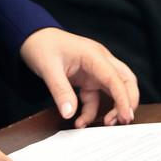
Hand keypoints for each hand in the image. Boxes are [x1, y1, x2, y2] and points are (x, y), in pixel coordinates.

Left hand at [20, 26, 139, 128]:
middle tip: (124, 120)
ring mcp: (95, 70)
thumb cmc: (42, 46)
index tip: (126, 116)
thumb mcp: (48, 68)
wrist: (33, 37)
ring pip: (114, 90)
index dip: (123, 98)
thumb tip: (69, 114)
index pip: (115, 78)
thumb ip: (60, 91)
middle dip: (128, 101)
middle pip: (125, 81)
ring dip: (113, 108)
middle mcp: (99, 61)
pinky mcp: (88, 79)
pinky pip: (96, 97)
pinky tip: (80, 121)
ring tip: (107, 124)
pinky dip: (92, 111)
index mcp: (93, 55)